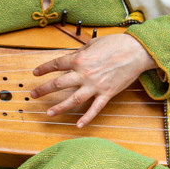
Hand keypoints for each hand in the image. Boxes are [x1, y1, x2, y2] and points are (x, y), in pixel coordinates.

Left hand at [30, 32, 154, 126]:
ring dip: (59, 107)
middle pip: (59, 84)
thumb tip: (73, 56)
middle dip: (44, 90)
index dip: (44, 69)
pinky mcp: (107, 93)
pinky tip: (78, 125)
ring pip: (73, 99)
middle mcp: (84, 74)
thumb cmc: (116, 44)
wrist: (136, 51)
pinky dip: (86, 118)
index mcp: (80, 59)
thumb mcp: (93, 43)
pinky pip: (94, 108)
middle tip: (34, 95)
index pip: (56, 65)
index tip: (36, 73)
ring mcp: (95, 86)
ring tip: (48, 113)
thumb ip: (81, 52)